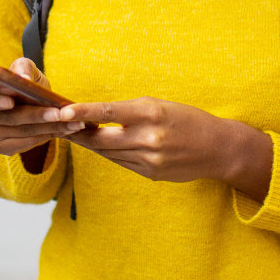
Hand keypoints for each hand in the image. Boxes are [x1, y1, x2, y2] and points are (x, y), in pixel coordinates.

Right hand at [0, 58, 86, 160]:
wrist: (23, 101)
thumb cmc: (20, 83)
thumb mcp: (23, 69)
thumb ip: (22, 68)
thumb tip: (23, 78)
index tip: (12, 100)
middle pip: (7, 118)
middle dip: (35, 115)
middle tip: (59, 113)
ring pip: (21, 132)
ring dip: (49, 127)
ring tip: (72, 122)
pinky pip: (26, 143)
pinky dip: (47, 136)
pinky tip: (65, 130)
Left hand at [57, 97, 273, 201]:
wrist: (218, 148)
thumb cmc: (188, 120)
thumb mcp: (161, 106)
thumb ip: (131, 113)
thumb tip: (98, 119)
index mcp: (151, 113)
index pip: (108, 112)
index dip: (83, 113)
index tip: (63, 111)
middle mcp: (148, 138)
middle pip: (101, 139)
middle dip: (79, 133)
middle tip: (61, 125)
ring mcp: (149, 159)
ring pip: (108, 153)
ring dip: (92, 144)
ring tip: (77, 134)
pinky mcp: (150, 174)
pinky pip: (122, 163)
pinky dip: (111, 154)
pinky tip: (106, 147)